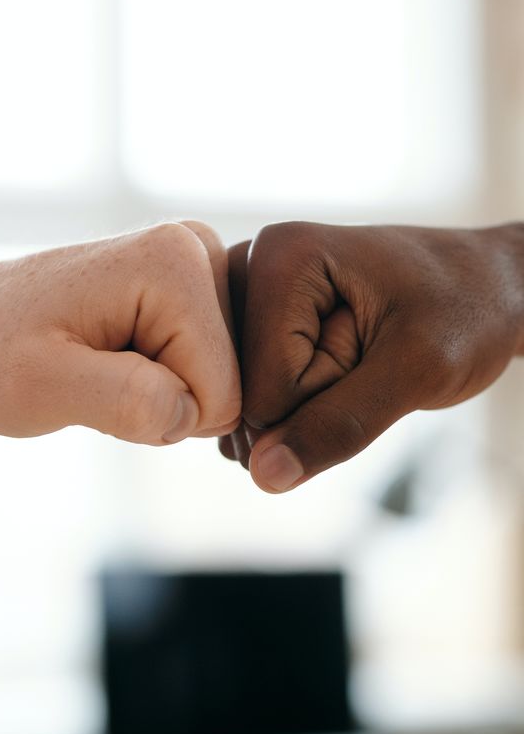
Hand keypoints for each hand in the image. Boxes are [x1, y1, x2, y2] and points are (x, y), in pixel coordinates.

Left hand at [0, 222, 240, 442]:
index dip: (162, 412)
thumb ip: (123, 400)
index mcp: (176, 262)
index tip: (100, 382)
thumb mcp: (41, 386)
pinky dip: (168, 377)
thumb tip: (192, 413)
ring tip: (107, 363)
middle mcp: (201, 248)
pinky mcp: (197, 284)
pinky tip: (124, 355)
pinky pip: (213, 365)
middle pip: (231, 383)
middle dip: (166, 399)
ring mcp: (202, 263)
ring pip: (224, 378)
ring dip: (165, 390)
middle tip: (99, 374)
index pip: (223, 393)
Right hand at [220, 222, 523, 492]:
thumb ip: (340, 424)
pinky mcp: (255, 318)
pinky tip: (331, 366)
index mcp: (279, 257)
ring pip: (247, 401)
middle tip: (370, 353)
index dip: (327, 400)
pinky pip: (253, 393)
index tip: (379, 351)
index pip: (263, 391)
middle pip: (245, 395)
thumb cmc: (467, 312)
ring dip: (305, 405)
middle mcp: (249, 266)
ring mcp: (247, 294)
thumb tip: (264, 476)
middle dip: (309, 404)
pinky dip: (296, 402)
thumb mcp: (419, 370)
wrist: (488, 287)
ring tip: (357, 353)